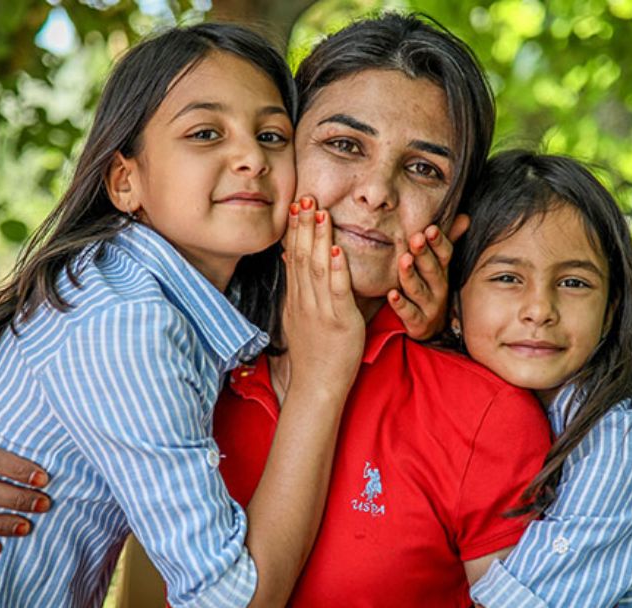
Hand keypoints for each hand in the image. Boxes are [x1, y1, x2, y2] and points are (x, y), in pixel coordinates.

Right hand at [280, 196, 364, 395]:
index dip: (295, 230)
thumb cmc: (313, 354)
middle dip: (304, 225)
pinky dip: (338, 269)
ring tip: (320, 213)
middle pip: (302, 256)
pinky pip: (338, 291)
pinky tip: (338, 249)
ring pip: (318, 268)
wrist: (316, 385)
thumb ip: (297, 289)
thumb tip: (292, 261)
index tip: (296, 206)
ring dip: (319, 238)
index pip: (293, 257)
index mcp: (296, 299)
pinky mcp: (339, 321)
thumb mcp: (298, 317)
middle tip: (305, 197)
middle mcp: (305, 301)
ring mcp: (320, 310)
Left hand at [387, 220, 460, 339]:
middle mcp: (439, 288)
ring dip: (410, 275)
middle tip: (416, 238)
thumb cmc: (431, 288)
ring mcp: (430, 306)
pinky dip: (400, 304)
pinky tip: (391, 294)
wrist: (431, 326)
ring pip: (418, 289)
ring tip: (404, 260)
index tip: (430, 228)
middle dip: (423, 253)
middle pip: (431, 269)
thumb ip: (446, 242)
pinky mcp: (418, 323)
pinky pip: (409, 313)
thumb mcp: (440, 266)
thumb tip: (465, 217)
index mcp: (443, 271)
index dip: (439, 242)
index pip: (445, 254)